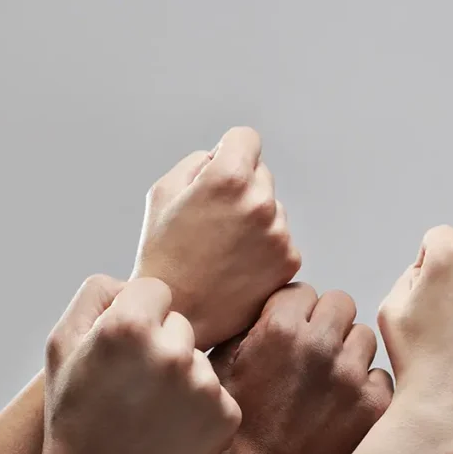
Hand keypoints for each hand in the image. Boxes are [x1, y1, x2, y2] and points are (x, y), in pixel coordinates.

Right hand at [38, 274, 241, 453]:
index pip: (156, 290)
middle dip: (162, 347)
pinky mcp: (227, 416)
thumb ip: (96, 294)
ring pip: (200, 360)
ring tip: (150, 414)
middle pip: (182, 325)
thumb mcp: (60, 347)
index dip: (137, 317)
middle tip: (134, 389)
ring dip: (182, 379)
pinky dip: (200, 410)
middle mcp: (173, 352)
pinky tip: (171, 432)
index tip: (124, 350)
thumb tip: (134, 281)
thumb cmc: (74, 417)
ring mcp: (205, 386)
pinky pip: (217, 393)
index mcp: (129, 327)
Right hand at [133, 127, 301, 348]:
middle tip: (212, 222)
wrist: (180, 315)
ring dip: (255, 220)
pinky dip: (264, 249)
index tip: (220, 170)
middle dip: (241, 188)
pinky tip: (237, 267)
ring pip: (272, 209)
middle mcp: (261, 203)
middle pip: (261, 174)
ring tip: (223, 250)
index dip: (229, 151)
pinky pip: (281, 239)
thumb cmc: (164, 255)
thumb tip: (224, 156)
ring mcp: (279, 234)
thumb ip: (199, 162)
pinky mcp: (289, 261)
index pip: (246, 138)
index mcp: (229, 178)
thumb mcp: (163, 193)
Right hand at [211, 283, 392, 453]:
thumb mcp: (225, 370)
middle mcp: (320, 346)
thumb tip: (271, 306)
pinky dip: (366, 389)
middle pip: (340, 303)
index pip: (302, 291)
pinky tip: (344, 408)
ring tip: (329, 384)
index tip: (290, 334)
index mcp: (279, 329)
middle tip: (314, 354)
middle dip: (327, 324)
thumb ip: (249, 328)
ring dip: (350, 354)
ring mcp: (352, 376)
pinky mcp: (375, 404)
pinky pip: (381, 377)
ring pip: (364, 337)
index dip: (295, 313)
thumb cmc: (241, 430)